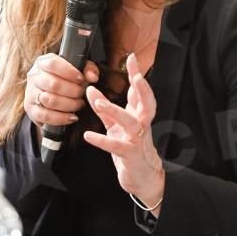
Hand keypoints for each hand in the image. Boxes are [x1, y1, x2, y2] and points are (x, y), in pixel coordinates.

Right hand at [24, 54, 98, 127]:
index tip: (81, 79)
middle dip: (73, 91)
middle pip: (53, 84)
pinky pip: (45, 116)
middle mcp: (34, 76)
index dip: (69, 71)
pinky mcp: (31, 109)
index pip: (53, 64)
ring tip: (79, 104)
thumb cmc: (66, 79)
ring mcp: (30, 93)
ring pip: (49, 100)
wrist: (51, 93)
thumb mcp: (77, 69)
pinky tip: (72, 116)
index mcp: (43, 62)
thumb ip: (88, 69)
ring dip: (69, 104)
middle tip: (82, 94)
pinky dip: (61, 118)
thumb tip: (92, 77)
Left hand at [84, 53, 164, 216]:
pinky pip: (116, 146)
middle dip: (143, 88)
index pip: (139, 91)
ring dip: (115, 110)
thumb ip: (103, 108)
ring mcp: (137, 140)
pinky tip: (89, 135)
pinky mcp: (130, 155)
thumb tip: (90, 89)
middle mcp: (141, 125)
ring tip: (98, 102)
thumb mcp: (115, 126)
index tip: (132, 58)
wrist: (142, 178)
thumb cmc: (130, 148)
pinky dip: (102, 141)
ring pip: (131, 122)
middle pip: (147, 103)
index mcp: (138, 115)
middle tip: (136, 75)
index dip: (136, 74)